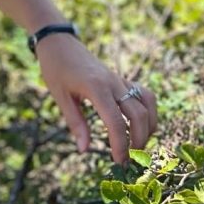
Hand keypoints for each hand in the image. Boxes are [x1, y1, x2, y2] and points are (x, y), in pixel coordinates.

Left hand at [35, 33, 157, 164]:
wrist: (59, 41)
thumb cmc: (55, 68)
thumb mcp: (60, 96)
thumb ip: (75, 123)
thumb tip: (84, 150)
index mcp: (96, 87)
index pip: (116, 122)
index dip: (120, 145)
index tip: (119, 162)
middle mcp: (113, 82)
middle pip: (139, 114)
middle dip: (138, 140)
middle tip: (129, 158)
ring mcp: (119, 79)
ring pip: (147, 103)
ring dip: (148, 126)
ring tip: (137, 143)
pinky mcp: (121, 78)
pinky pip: (144, 94)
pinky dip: (148, 110)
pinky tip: (140, 124)